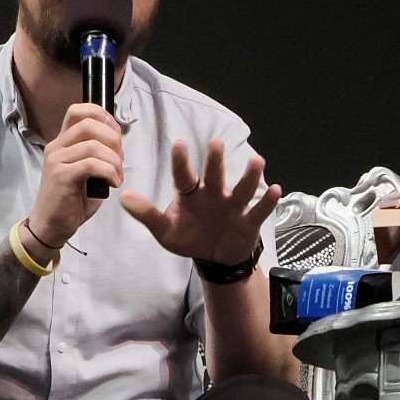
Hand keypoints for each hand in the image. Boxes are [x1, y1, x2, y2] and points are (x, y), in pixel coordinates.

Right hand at [28, 103, 126, 249]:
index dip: (102, 116)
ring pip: (93, 145)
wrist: (52, 226)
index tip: (117, 135)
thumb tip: (117, 139)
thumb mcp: (87, 171)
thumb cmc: (72, 201)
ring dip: (114, 160)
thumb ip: (97, 153)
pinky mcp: (61, 176)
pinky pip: (91, 164)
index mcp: (63, 142)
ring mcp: (56, 160)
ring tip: (118, 176)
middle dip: (113, 139)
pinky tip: (113, 184)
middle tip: (119, 160)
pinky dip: (109, 172)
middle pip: (89, 123)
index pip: (78, 110)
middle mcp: (57, 146)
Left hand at [120, 138, 283, 265]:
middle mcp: (213, 194)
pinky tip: (276, 190)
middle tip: (215, 142)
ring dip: (249, 176)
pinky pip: (259, 211)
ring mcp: (232, 207)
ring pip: (241, 189)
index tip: (178, 143)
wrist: (215, 257)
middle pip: (214, 175)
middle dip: (215, 160)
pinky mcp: (249, 221)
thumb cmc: (190, 236)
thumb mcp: (165, 230)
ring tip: (257, 161)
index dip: (181, 162)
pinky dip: (267, 201)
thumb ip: (147, 214)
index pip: (184, 176)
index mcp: (191, 194)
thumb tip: (123, 197)